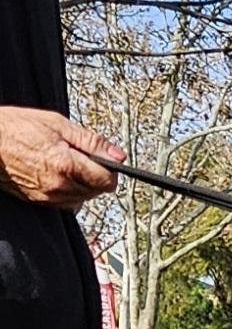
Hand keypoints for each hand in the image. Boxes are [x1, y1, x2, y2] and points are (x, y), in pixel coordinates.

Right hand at [0, 107, 124, 207]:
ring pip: (84, 198)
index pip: (107, 180)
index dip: (111, 169)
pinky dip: (70, 191)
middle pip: (97, 191)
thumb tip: (118, 155)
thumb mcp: (58, 125)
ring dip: (84, 184)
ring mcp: (49, 197)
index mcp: (66, 165)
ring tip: (67, 163)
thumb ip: (91, 142)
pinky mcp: (41, 202)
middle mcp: (59, 186)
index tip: (106, 159)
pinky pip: (67, 202)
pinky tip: (59, 175)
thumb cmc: (17, 128)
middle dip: (97, 175)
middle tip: (82, 156)